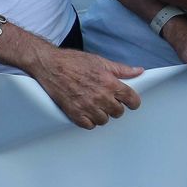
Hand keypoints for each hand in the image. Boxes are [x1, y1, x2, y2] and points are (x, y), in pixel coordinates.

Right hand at [21, 42, 142, 128]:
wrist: (48, 64)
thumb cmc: (71, 61)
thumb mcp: (99, 61)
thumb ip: (121, 69)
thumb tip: (138, 71)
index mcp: (109, 83)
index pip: (132, 100)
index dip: (131, 101)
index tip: (128, 101)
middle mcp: (100, 96)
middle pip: (118, 112)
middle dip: (114, 106)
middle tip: (106, 100)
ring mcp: (87, 106)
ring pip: (104, 120)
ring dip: (101, 114)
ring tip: (94, 105)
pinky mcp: (74, 113)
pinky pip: (89, 125)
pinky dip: (88, 120)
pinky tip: (85, 111)